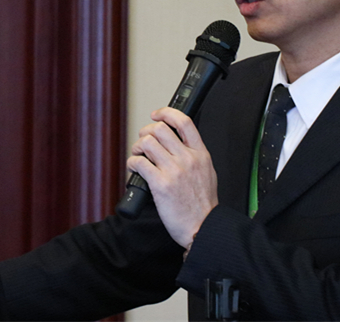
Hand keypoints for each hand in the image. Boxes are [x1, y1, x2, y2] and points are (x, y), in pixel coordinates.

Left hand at [128, 107, 217, 247]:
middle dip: (146, 132)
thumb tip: (178, 144)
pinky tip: (134, 169)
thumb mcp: (207, 172)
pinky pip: (139, 163)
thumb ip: (195, 156)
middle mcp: (187, 159)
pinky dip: (132, 163)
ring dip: (137, 147)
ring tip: (138, 156)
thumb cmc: (203, 205)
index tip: (157, 114)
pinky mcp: (160, 184)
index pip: (184, 122)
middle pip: (160, 129)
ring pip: (147, 143)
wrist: (202, 227)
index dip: (167, 113)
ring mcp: (174, 171)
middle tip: (144, 141)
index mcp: (200, 154)